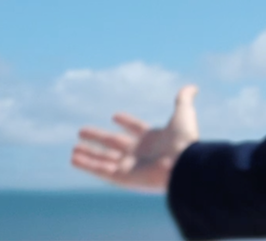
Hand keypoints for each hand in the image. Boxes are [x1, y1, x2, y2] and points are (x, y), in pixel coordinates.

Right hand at [71, 84, 199, 192]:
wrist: (184, 165)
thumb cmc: (184, 141)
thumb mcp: (183, 115)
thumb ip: (183, 100)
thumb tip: (193, 86)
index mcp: (153, 139)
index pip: (136, 129)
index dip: (127, 122)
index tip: (115, 116)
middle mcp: (140, 154)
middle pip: (114, 145)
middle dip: (98, 139)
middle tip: (81, 132)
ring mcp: (131, 167)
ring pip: (104, 160)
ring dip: (88, 155)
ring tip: (73, 150)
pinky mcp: (124, 178)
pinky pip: (102, 171)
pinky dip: (87, 165)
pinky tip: (74, 158)